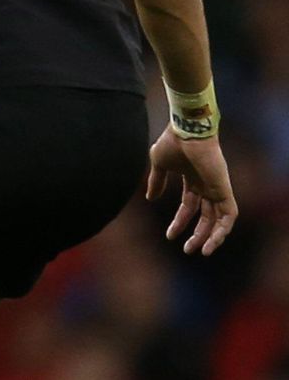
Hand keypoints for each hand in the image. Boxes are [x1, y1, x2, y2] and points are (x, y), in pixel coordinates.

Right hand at [146, 125, 237, 255]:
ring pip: (219, 220)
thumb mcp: (159, 164)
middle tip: (188, 249)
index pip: (189, 207)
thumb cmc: (172, 142)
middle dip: (197, 234)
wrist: (187, 130)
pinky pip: (229, 215)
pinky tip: (213, 241)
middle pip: (206, 217)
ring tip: (201, 251)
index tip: (170, 235)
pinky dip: (223, 229)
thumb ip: (156, 181)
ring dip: (212, 237)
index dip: (180, 222)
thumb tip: (150, 198)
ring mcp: (216, 188)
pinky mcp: (224, 189)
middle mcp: (207, 186)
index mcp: (193, 180)